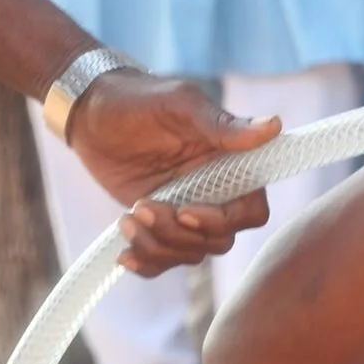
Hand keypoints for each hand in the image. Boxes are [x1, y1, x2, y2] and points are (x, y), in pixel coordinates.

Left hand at [64, 70, 281, 277]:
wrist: (89, 110)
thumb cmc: (138, 99)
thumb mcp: (180, 106)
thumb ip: (224, 124)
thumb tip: (274, 125)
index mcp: (230, 167)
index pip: (250, 212)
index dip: (223, 221)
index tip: (186, 211)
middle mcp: (214, 194)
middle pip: (218, 240)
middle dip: (179, 234)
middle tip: (143, 208)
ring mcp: (184, 211)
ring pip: (190, 253)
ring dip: (157, 246)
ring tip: (127, 217)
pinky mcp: (156, 223)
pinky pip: (163, 260)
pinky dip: (147, 264)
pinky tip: (124, 254)